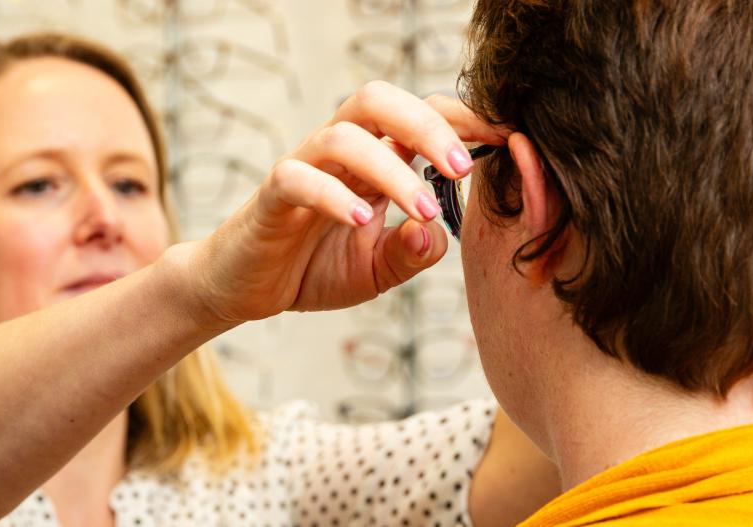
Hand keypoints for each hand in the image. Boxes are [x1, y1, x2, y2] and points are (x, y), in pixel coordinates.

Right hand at [186, 81, 509, 324]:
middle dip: (428, 125)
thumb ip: (411, 254)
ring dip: (392, 168)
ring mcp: (303, 168)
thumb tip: (438, 236)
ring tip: (425, 209)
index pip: (418, 115)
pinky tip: (363, 223)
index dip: (462, 119)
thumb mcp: (377, 271)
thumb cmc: (312, 268)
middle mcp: (339, 152)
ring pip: (344, 137)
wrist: (246, 290)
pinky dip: (335, 196)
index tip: (506, 139)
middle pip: (379, 100)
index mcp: (372, 160)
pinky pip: (299, 179)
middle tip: (465, 167)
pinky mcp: (272, 196)